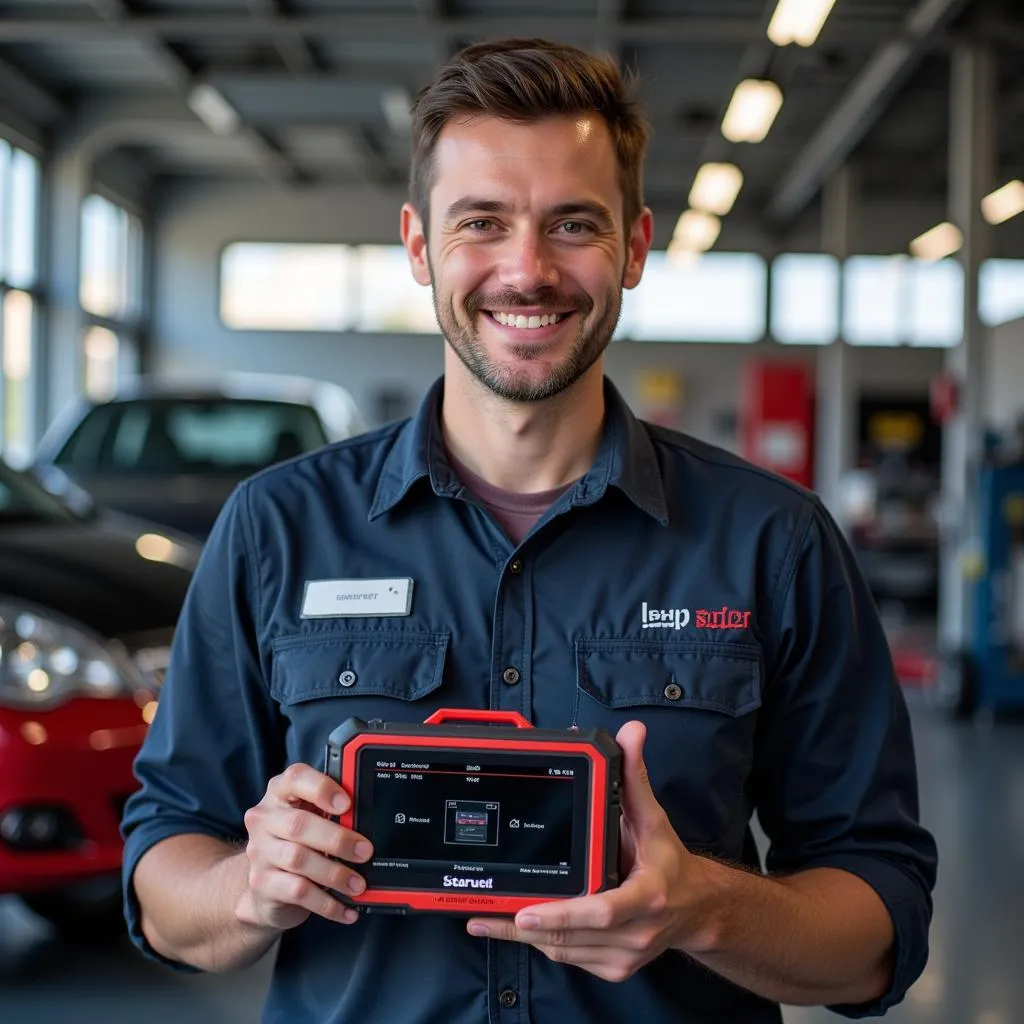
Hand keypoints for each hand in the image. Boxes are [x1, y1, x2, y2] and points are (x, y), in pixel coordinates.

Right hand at [235, 762, 373, 931]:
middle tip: (365, 852)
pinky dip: (327, 903)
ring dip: (335, 873)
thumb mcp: (312, 819)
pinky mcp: (262, 884)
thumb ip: (333, 812)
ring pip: (299, 860)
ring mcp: (259, 852)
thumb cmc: (298, 842)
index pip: (295, 778)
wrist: (266, 886)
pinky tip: (346, 909)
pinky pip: (298, 892)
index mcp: (279, 794)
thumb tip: (366, 818)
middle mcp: (264, 819)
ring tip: (358, 884)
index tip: (347, 804)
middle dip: (337, 839)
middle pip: (299, 825)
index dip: (321, 788)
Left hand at [466, 721, 707, 981]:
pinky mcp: (614, 968)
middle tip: (484, 915)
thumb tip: (630, 733)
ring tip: (487, 921)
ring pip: (564, 951)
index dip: (562, 915)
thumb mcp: (653, 818)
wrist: (696, 909)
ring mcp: (624, 956)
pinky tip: (517, 928)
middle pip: (572, 937)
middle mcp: (635, 931)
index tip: (526, 911)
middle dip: (524, 927)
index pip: (602, 911)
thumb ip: (635, 776)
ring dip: (525, 938)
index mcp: (646, 895)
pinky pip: (570, 958)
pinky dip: (543, 943)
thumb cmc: (668, 862)